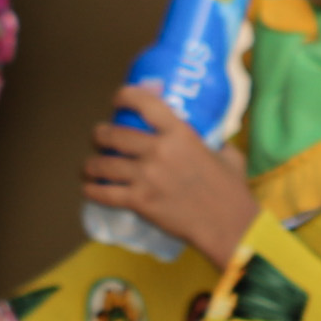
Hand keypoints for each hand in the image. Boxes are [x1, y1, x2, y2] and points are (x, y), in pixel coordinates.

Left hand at [84, 85, 259, 269]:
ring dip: (91, 164)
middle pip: (114, 134)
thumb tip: (210, 136)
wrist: (227, 224)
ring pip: (103, 164)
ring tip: (90, 166)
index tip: (118, 99)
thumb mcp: (227, 154)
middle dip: (100, 134)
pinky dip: (92, 190)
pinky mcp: (139, 201)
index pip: (144, 104)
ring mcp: (146, 176)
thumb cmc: (231, 190)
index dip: (125, 96)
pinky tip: (89, 188)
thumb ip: (212, 141)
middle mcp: (158, 150)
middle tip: (99, 137)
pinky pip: (105, 193)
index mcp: (180, 133)